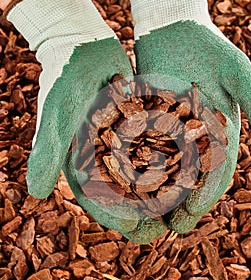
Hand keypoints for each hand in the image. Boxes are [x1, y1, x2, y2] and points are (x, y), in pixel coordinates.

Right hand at [7, 0, 168, 240]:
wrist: (84, 48)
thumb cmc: (66, 80)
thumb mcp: (58, 116)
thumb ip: (49, 153)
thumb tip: (36, 194)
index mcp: (81, 160)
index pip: (95, 198)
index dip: (113, 215)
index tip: (133, 229)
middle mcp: (103, 156)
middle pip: (123, 193)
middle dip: (140, 213)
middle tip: (161, 232)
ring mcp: (123, 142)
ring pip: (142, 174)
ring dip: (158, 194)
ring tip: (178, 210)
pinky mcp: (140, 126)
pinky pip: (156, 148)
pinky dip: (168, 162)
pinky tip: (185, 174)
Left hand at [129, 0, 250, 232]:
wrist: (174, 30)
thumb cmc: (208, 47)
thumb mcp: (236, 71)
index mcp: (221, 133)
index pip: (217, 171)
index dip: (206, 194)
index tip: (191, 213)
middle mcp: (198, 138)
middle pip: (192, 178)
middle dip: (183, 202)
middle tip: (170, 226)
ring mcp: (173, 133)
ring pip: (168, 170)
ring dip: (161, 194)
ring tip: (149, 216)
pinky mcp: (150, 123)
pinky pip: (145, 150)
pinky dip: (140, 168)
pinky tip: (130, 184)